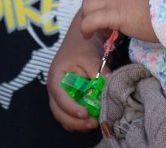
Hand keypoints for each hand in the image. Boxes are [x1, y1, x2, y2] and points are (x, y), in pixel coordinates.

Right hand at [47, 12, 102, 132]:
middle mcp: (55, 90)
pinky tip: (92, 120)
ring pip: (64, 117)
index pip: (59, 97)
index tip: (85, 114)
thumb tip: (110, 84)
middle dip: (74, 122)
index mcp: (56, 78)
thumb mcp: (89, 56)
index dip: (71, 108)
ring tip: (94, 123)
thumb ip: (98, 71)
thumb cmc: (82, 47)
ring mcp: (61, 96)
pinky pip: (71, 116)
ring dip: (77, 124)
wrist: (81, 40)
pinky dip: (79, 121)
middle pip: (59, 112)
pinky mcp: (70, 99)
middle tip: (93, 123)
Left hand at [80, 0, 159, 43]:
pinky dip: (85, 28)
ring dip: (87, 18)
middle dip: (90, 8)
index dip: (103, 2)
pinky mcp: (114, 14)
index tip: (110, 15)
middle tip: (99, 23)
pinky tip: (88, 35)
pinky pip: (89, 20)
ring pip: (87, 5)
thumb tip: (141, 10)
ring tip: (95, 32)